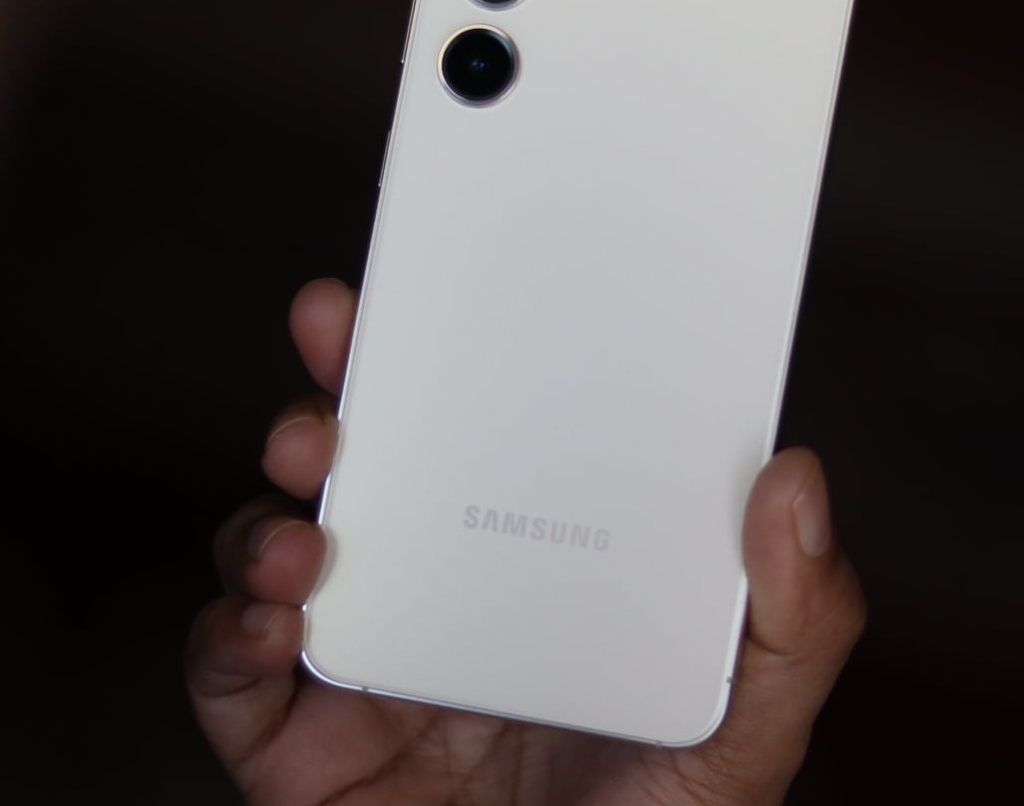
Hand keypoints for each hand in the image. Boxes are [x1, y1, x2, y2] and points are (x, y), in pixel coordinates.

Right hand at [188, 279, 866, 804]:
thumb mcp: (754, 732)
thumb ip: (798, 621)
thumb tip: (795, 476)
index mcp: (532, 569)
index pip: (485, 436)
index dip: (459, 350)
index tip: (453, 277)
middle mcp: (435, 598)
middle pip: (365, 465)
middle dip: (338, 385)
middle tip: (333, 331)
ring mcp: (354, 668)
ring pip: (275, 543)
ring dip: (273, 507)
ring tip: (311, 519)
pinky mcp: (287, 747)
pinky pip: (226, 671)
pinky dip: (225, 629)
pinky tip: (270, 617)